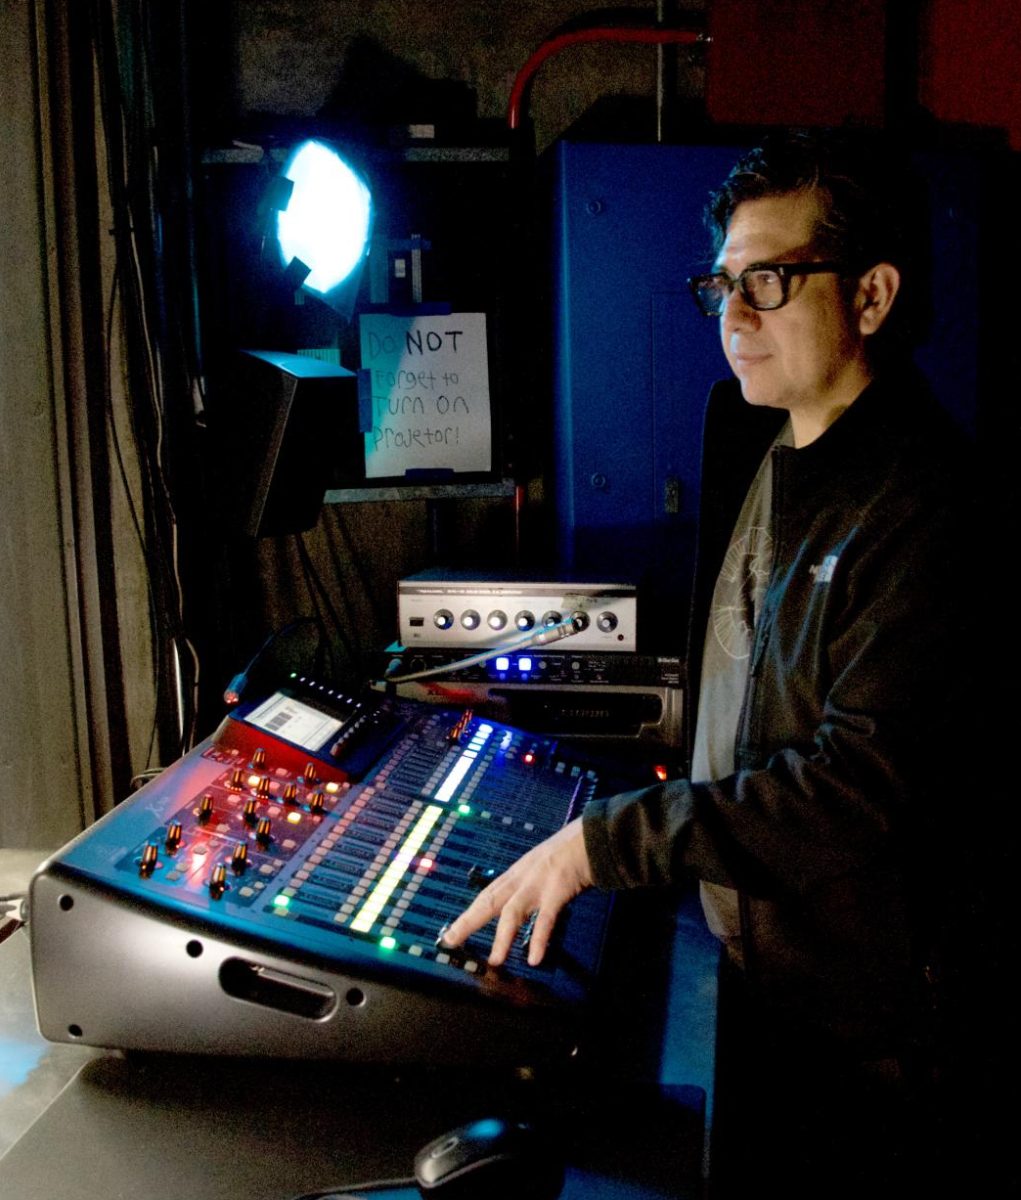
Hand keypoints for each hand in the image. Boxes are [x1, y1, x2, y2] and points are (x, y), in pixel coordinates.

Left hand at [441, 818, 592, 966]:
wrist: (591, 836)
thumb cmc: (570, 851)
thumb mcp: (542, 865)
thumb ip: (531, 883)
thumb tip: (523, 904)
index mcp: (518, 872)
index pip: (487, 895)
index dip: (469, 913)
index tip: (452, 930)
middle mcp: (522, 877)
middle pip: (489, 900)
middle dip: (469, 921)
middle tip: (450, 939)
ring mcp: (538, 883)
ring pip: (513, 912)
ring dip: (502, 937)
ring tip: (495, 960)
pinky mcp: (557, 890)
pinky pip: (545, 919)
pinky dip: (538, 939)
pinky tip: (534, 958)